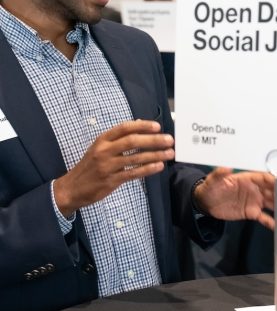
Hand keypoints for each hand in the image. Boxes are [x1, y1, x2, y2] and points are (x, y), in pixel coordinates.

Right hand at [54, 120, 174, 215]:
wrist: (71, 188)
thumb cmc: (90, 165)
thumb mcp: (100, 147)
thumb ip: (119, 137)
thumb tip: (141, 123)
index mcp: (102, 139)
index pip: (124, 128)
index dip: (142, 126)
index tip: (157, 126)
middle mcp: (104, 151)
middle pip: (132, 142)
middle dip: (153, 140)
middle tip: (170, 140)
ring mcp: (107, 166)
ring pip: (136, 158)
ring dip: (155, 155)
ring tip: (169, 153)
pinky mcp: (111, 181)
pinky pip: (133, 173)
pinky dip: (147, 169)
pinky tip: (159, 166)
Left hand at [193, 167, 276, 235]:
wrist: (206, 203)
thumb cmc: (211, 188)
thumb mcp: (213, 180)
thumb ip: (220, 174)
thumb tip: (227, 167)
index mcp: (248, 179)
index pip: (265, 179)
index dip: (275, 182)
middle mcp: (254, 189)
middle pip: (273, 193)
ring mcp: (255, 201)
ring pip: (272, 205)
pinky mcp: (252, 213)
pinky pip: (265, 218)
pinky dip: (274, 224)